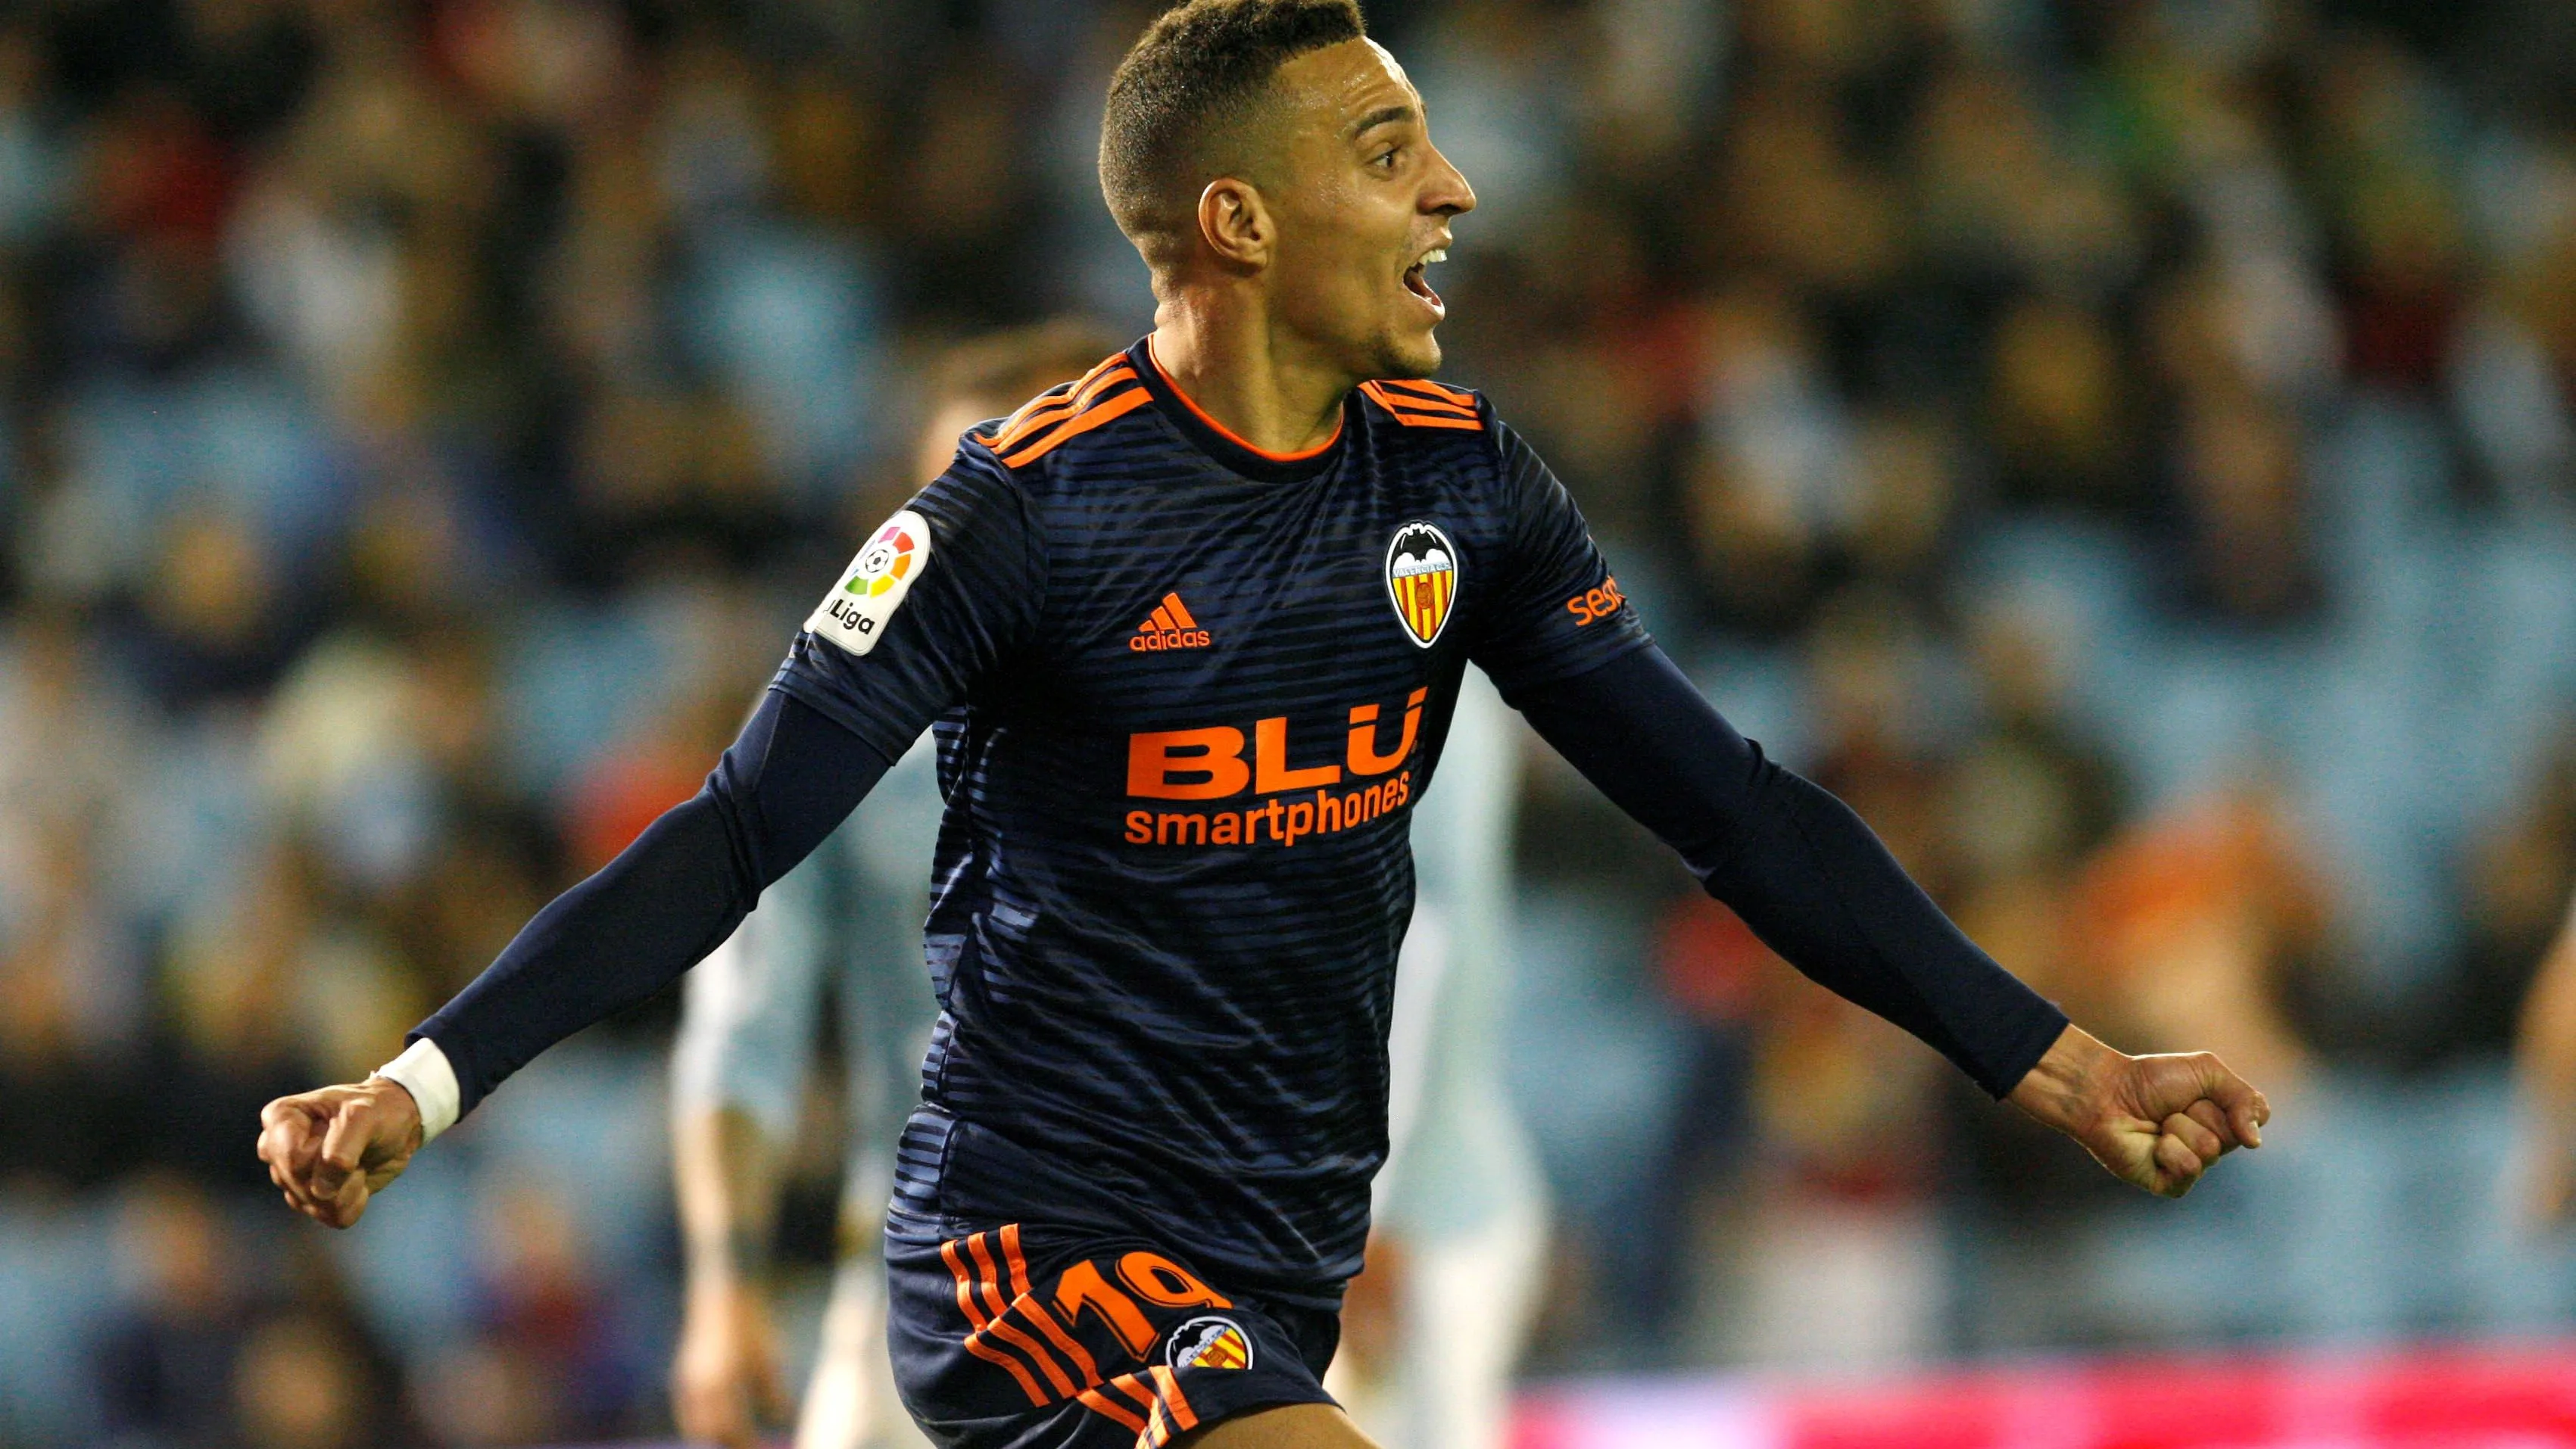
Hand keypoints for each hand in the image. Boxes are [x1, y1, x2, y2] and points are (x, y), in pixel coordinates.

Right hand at [256, 1078, 423, 1227]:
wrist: (398, 1127)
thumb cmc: (378, 1110)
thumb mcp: (365, 1115)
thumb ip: (340, 1149)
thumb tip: (321, 1191)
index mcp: (280, 1117)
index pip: (293, 1159)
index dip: (326, 1157)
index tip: (346, 1134)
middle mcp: (277, 1149)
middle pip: (300, 1185)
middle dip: (339, 1175)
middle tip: (358, 1150)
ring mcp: (291, 1177)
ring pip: (313, 1205)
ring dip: (348, 1189)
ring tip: (358, 1162)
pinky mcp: (309, 1198)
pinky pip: (329, 1217)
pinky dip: (353, 1203)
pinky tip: (359, 1179)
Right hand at [673, 1275, 789, 1447]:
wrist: (727, 1292)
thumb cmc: (754, 1323)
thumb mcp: (770, 1358)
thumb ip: (774, 1392)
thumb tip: (782, 1420)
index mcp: (723, 1383)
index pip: (734, 1429)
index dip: (748, 1445)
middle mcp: (700, 1386)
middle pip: (711, 1433)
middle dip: (729, 1445)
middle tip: (749, 1448)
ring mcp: (686, 1381)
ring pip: (695, 1425)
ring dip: (713, 1437)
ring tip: (735, 1442)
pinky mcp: (683, 1375)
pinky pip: (688, 1411)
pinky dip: (700, 1424)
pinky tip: (716, 1427)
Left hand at [2009, 1026, 2269, 1198]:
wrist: (2106, 1092)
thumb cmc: (2151, 1081)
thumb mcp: (2207, 1072)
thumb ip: (2244, 1099)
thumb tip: (2255, 1143)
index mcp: (2224, 1121)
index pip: (2257, 1117)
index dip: (2234, 1102)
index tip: (2202, 1091)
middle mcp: (2213, 1146)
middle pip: (2235, 1134)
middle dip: (2201, 1111)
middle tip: (2174, 1107)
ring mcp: (2194, 1166)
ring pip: (2210, 1149)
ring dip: (2180, 1127)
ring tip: (2158, 1124)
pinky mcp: (2173, 1185)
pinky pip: (2189, 1167)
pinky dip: (2168, 1149)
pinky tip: (2151, 1145)